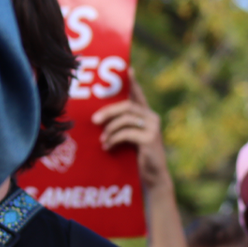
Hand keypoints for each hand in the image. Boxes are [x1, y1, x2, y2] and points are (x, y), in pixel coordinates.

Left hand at [92, 70, 169, 192]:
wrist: (151, 177)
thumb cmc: (136, 157)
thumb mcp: (128, 138)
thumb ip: (121, 126)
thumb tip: (97, 117)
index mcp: (147, 115)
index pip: (138, 95)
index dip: (133, 82)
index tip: (128, 69)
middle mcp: (152, 118)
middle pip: (127, 105)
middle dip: (108, 111)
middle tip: (94, 120)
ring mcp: (153, 128)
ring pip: (126, 118)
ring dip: (110, 129)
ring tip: (102, 140)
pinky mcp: (150, 139)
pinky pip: (127, 133)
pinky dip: (114, 139)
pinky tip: (108, 147)